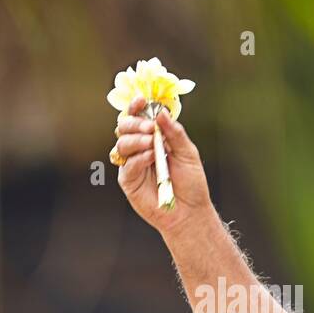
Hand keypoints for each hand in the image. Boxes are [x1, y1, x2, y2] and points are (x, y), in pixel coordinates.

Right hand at [111, 95, 213, 235]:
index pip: (139, 118)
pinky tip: (150, 158)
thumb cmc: (191, 183)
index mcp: (153, 138)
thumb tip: (161, 112)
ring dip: (136, 140)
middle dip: (134, 123)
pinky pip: (126, 165)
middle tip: (149, 127)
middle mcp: (139, 149)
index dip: (136, 107)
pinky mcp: (128, 181)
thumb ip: (175, 133)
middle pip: (124, 128)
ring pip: (121, 144)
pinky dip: (138, 158)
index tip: (141, 100)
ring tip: (152, 144)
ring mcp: (132, 165)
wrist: (190, 211)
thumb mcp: (188, 153)